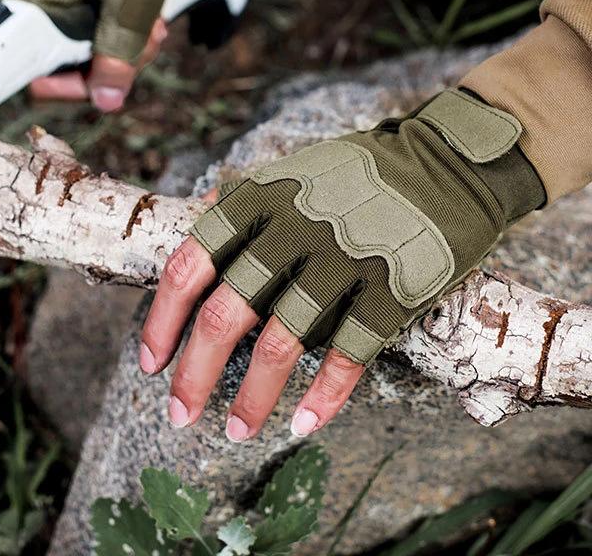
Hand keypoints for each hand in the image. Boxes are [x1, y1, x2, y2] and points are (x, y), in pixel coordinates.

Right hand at [13, 0, 202, 112]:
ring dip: (128, 44)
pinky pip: (100, 18)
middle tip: (152, 43)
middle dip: (114, 62)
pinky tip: (155, 16)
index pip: (31, 66)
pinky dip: (127, 24)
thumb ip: (118, 53)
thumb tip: (105, 103)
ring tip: (159, 26)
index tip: (107, 88)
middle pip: (66, 58)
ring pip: (89, 40)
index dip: (70, 85)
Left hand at [140, 89, 544, 439]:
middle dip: (193, 375)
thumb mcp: (287, 174)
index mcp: (255, 202)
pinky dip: (324, 398)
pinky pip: (347, 357)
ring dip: (252, 399)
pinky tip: (304, 425)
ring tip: (235, 432)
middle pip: (225, 316)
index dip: (162, 321)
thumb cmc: (354, 176)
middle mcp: (291, 232)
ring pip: (281, 346)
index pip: (187, 268)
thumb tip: (195, 230)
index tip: (150, 362)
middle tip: (178, 414)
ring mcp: (342, 262)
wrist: (444, 162)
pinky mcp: (390, 290)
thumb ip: (242, 206)